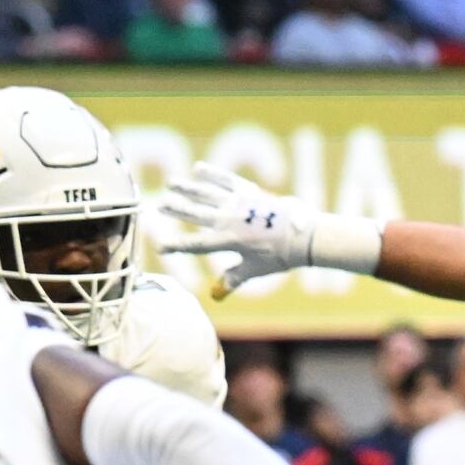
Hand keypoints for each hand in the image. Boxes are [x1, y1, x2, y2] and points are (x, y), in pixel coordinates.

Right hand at [153, 162, 382, 288]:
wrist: (305, 236)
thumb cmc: (280, 256)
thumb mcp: (255, 270)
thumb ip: (233, 279)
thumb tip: (216, 295)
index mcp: (228, 241)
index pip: (195, 244)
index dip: (176, 246)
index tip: (160, 247)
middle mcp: (229, 220)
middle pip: (196, 214)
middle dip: (176, 210)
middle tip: (158, 205)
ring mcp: (239, 204)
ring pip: (206, 194)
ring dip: (187, 189)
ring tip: (170, 183)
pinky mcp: (250, 192)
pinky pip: (227, 180)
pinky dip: (213, 174)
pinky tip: (198, 168)